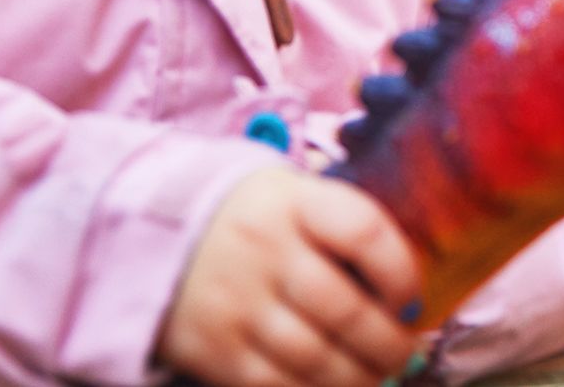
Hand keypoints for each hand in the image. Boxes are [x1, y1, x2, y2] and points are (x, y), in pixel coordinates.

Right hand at [157, 166, 425, 386]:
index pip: (363, 231)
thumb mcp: (292, 194)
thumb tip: (406, 286)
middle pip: (344, 308)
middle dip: (388, 343)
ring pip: (315, 357)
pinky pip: (275, 384)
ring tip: (376, 377)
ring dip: (358, 377)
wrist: (152, 231)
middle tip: (405, 354)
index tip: (411, 298)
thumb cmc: (250, 216)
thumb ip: (343, 227)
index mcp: (294, 201)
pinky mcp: (212, 348)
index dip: (400, 271)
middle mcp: (265, 249)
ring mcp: (236, 302)